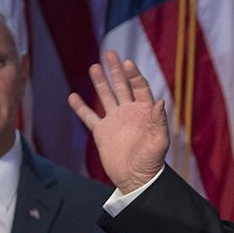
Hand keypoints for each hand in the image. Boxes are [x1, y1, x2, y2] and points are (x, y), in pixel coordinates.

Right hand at [69, 50, 168, 191]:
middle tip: (110, 53)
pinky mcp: (102, 132)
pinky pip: (89, 116)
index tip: (127, 63)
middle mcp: (129, 112)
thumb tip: (160, 101)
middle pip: (122, 86)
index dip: (134, 75)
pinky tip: (73, 96)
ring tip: (94, 66)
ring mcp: (115, 120)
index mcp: (144, 112)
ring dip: (100, 82)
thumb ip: (159, 121)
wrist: (136, 179)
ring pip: (106, 96)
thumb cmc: (151, 162)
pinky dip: (81, 107)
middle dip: (116, 70)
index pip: (139, 87)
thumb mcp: (159, 142)